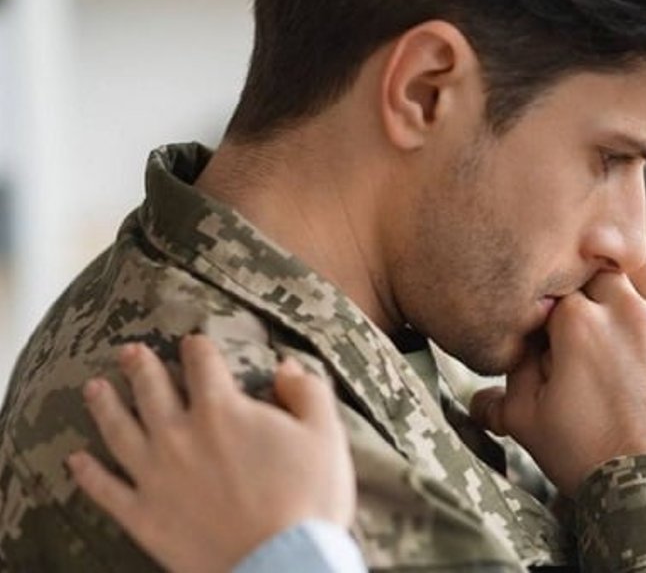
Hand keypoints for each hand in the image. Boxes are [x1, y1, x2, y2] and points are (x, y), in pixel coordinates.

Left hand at [68, 336, 355, 572]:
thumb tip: (286, 367)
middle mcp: (178, 435)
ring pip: (118, 430)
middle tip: (128, 351)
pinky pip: (105, 489)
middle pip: (151, 389)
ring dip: (104, 406)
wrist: (281, 562)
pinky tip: (74, 460)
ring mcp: (154, 476)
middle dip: (140, 366)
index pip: (203, 364)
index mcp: (222, 410)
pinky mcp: (142, 515)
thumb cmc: (309, 497)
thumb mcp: (326, 434)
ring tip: (93, 388)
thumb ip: (307, 392)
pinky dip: (87, 474)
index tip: (193, 341)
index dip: (198, 347)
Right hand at [472, 261, 645, 495]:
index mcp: (578, 325)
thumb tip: (480, 388)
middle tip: (598, 338)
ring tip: (637, 328)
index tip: (561, 340)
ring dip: (642, 294)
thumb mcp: (530, 427)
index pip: (562, 293)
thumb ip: (505, 393)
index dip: (559, 317)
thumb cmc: (589, 461)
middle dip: (598, 301)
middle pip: (607, 279)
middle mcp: (629, 312)